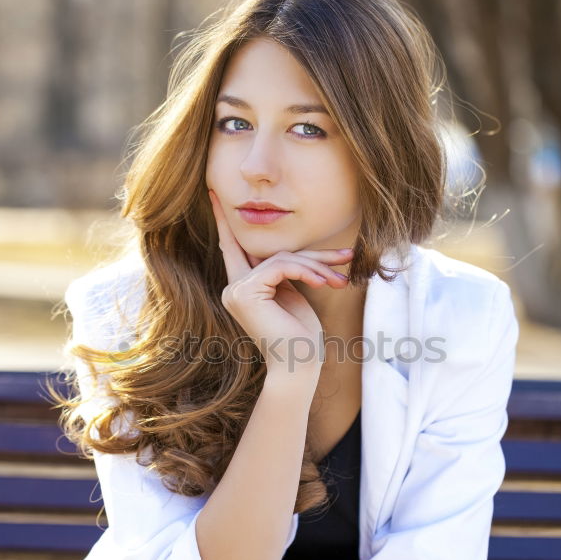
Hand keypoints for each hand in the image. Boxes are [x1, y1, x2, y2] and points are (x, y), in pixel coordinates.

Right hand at [208, 189, 353, 376]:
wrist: (299, 366)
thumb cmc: (301, 338)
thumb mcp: (293, 296)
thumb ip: (284, 272)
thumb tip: (293, 255)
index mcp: (242, 289)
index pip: (233, 247)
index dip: (224, 221)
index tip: (213, 192)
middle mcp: (233, 288)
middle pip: (274, 253)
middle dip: (313, 255)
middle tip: (347, 256)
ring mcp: (236, 291)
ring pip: (282, 258)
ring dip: (317, 268)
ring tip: (342, 282)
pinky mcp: (246, 293)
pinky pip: (281, 266)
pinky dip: (308, 272)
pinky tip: (327, 283)